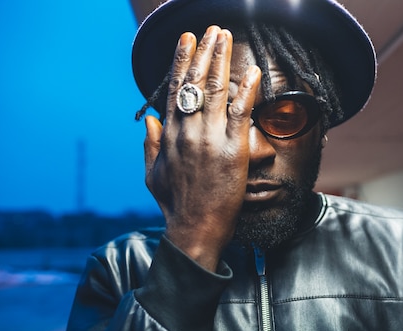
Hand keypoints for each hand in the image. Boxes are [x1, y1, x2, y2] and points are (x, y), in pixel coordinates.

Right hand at [143, 26, 260, 270]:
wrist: (195, 229)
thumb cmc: (175, 205)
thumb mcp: (152, 174)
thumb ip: (150, 145)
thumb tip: (150, 121)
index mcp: (170, 135)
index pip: (175, 90)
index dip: (181, 62)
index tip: (186, 41)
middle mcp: (187, 131)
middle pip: (195, 83)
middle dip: (204, 52)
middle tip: (212, 30)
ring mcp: (209, 139)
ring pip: (214, 91)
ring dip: (222, 60)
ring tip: (226, 37)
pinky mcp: (232, 150)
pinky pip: (240, 114)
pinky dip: (246, 91)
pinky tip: (253, 72)